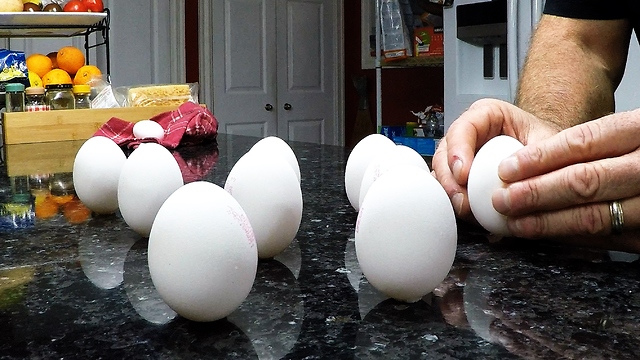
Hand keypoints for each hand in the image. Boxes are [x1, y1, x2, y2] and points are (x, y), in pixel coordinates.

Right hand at [432, 98, 558, 221]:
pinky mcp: (461, 178)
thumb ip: (536, 158)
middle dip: (449, 179)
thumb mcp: (547, 143)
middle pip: (445, 153)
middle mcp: (469, 135)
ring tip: (466, 210)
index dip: (458, 151)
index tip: (463, 174)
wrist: (548, 156)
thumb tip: (517, 182)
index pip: (464, 128)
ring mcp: (462, 157)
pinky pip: (450, 190)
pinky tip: (469, 214)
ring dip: (451, 193)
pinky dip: (456, 203)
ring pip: (442, 174)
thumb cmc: (546, 143)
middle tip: (461, 199)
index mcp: (486, 116)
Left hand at [492, 108, 639, 246]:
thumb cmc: (636, 148)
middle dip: (536, 194)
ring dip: (547, 222)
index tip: (507, 169)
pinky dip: (569, 237)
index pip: (583, 142)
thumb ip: (585, 144)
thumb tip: (521, 165)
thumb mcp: (623, 131)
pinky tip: (544, 234)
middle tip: (503, 200)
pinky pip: (605, 238)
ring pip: (593, 216)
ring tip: (515, 222)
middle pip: (585, 182)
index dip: (539, 158)